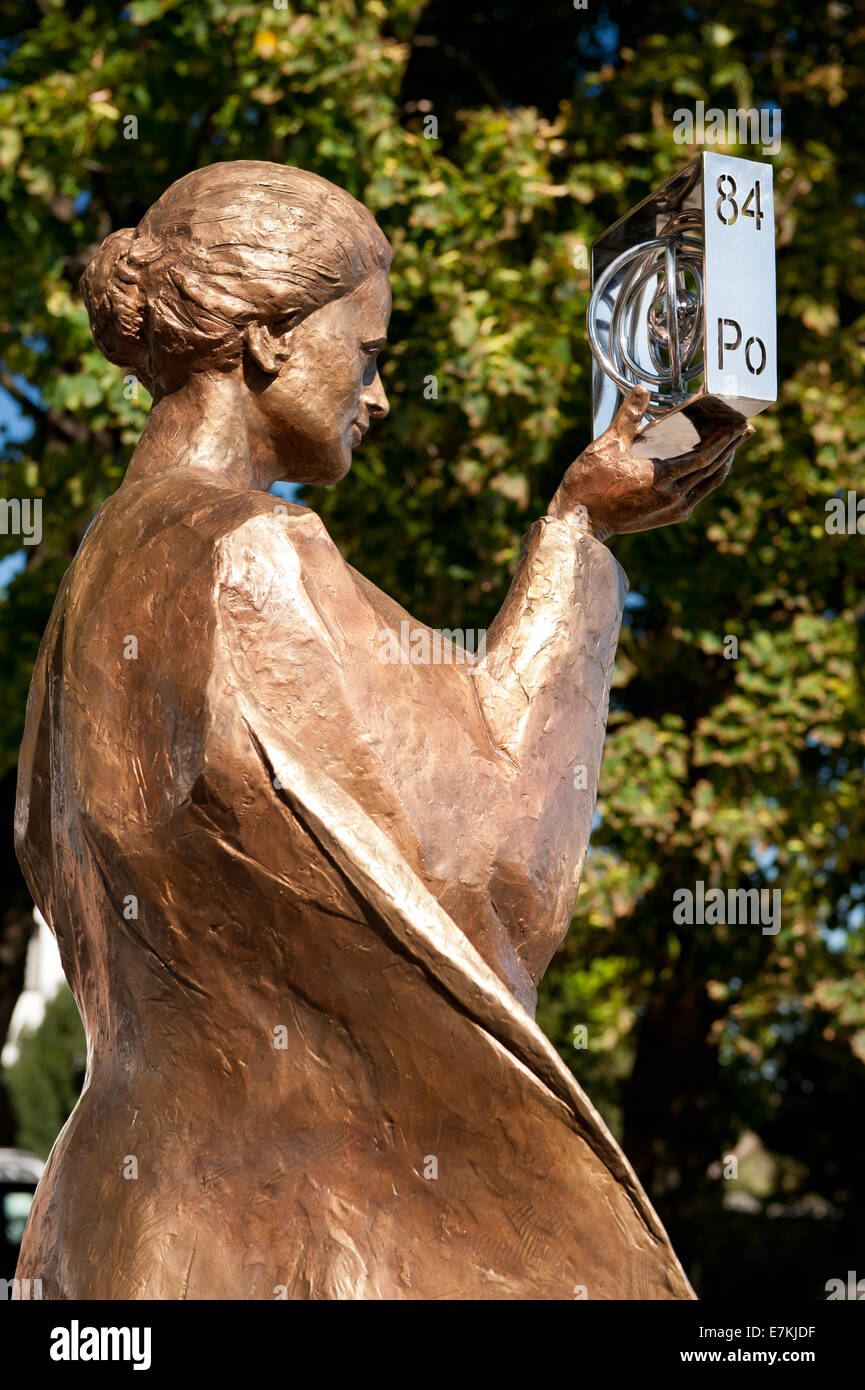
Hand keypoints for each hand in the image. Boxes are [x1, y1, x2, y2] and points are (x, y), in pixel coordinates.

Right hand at [548, 385, 753, 539]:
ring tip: (735, 445)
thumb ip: (628, 417)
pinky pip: (699, 494)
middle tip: (746, 429)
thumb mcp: (607, 445)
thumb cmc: (589, 483)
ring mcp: (672, 509)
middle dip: (731, 448)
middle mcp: (673, 497)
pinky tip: (711, 467)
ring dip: (723, 463)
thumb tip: (641, 390)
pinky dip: (709, 478)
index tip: (740, 425)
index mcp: (661, 478)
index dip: (725, 440)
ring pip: (709, 484)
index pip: (705, 457)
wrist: (579, 521)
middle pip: (713, 469)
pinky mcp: (668, 516)